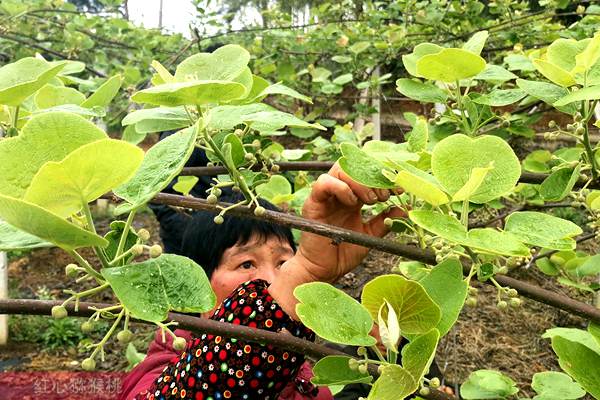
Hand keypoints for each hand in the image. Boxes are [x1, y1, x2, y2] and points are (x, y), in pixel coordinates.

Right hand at [294, 162, 405, 282]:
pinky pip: (324, 182)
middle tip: (384, 196)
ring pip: (341, 169)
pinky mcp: (313, 202)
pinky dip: (341, 188)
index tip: (399, 189)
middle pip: (355, 166)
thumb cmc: (342, 253)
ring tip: (370, 200)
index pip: (367, 174)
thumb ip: (384, 221)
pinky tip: (352, 202)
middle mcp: (339, 192)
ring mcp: (326, 196)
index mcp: (353, 197)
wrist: (323, 270)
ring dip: (360, 182)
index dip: (384, 177)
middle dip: (373, 177)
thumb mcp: (370, 235)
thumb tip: (405, 209)